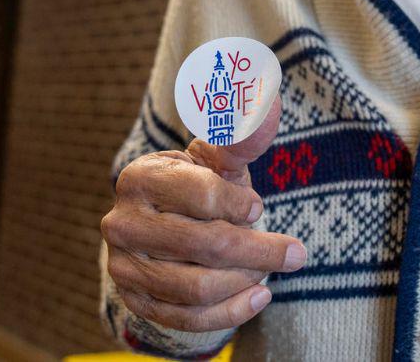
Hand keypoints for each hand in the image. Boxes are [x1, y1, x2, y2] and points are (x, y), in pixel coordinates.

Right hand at [101, 96, 304, 330]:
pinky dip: (230, 312)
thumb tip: (270, 101)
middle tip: (296, 252)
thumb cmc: (197, 185)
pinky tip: (259, 297)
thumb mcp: (216, 159)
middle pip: (204, 245)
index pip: (201, 195)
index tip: (259, 208)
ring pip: (196, 287)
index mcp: (140, 177)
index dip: (239, 204)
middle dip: (259, 250)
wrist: (162, 224)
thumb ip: (242, 135)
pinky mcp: (135, 301)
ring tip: (269, 270)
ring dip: (245, 280)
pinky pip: (187, 318)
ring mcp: (124, 267)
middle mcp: (123, 223)